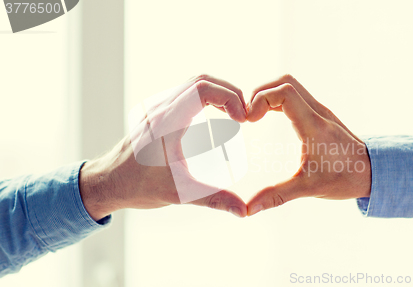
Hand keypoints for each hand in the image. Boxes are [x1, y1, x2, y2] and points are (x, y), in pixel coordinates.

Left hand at [79, 75, 247, 219]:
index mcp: (167, 122)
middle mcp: (161, 109)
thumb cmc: (137, 187)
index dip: (229, 97)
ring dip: (218, 93)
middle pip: (202, 81)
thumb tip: (243, 210)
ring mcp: (157, 108)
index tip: (242, 119)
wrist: (107, 183)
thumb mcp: (179, 193)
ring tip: (234, 114)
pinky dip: (206, 97)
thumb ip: (213, 199)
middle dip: (229, 93)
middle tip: (243, 115)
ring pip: (193, 84)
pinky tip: (215, 117)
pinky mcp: (157, 112)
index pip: (203, 89)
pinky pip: (186, 93)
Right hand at [246, 74, 371, 215]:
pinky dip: (278, 99)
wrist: (372, 172)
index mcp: (314, 126)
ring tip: (254, 115)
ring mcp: (320, 111)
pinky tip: (268, 116)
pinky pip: (295, 95)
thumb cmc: (345, 179)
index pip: (285, 93)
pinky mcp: (319, 114)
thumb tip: (248, 209)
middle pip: (285, 82)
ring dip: (269, 94)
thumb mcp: (308, 189)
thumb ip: (276, 196)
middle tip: (248, 116)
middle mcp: (317, 112)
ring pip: (291, 85)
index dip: (261, 100)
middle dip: (260, 93)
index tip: (249, 120)